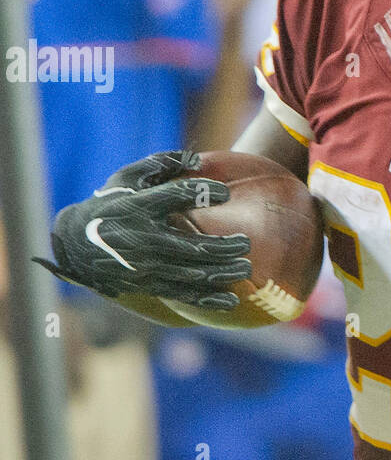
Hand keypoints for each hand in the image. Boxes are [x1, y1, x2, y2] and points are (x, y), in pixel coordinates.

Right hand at [34, 150, 250, 311]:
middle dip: (224, 246)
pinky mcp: (147, 284)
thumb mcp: (128, 177)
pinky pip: (181, 295)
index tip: (224, 193)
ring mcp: (145, 265)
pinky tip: (230, 299)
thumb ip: (162, 164)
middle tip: (245, 242)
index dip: (203, 193)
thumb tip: (197, 160)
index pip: (175, 197)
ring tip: (244, 267)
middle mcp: (143, 238)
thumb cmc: (110, 204)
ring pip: (191, 274)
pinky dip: (208, 299)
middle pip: (192, 246)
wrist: (76, 244)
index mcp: (139, 207)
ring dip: (222, 272)